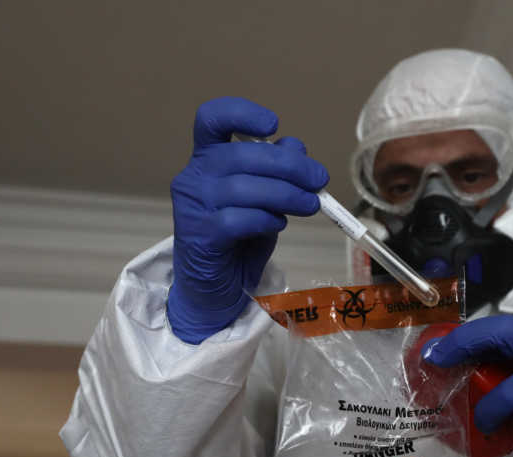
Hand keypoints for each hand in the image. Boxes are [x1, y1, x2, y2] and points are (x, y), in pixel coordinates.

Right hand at [167, 97, 329, 342]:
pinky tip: (277, 225)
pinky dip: (266, 220)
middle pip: (241, 155)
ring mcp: (193, 205)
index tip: (274, 125)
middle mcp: (194, 176)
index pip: (212, 118)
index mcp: (207, 159)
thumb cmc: (239, 239)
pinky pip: (240, 219)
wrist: (215, 288)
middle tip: (318, 181)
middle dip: (289, 166)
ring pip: (244, 187)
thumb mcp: (264, 199)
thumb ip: (276, 172)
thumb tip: (295, 146)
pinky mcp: (200, 234)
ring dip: (285, 194)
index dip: (242, 113)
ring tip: (309, 205)